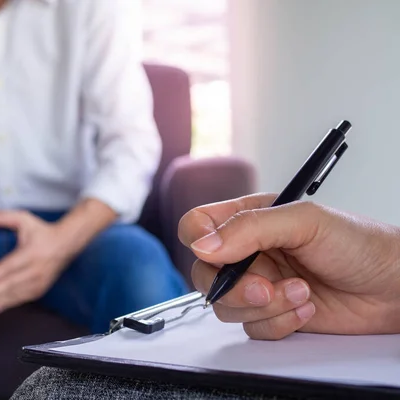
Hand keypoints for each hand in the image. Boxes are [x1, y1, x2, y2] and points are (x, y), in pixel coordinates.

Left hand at [0, 211, 74, 316]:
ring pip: (15, 295)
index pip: (9, 266)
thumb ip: (3, 218)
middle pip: (11, 284)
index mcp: (31, 252)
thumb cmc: (41, 231)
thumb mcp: (24, 219)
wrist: (66, 244)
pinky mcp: (41, 290)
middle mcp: (37, 269)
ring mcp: (40, 282)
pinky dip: (7, 305)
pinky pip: (21, 299)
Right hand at [178, 193, 399, 339]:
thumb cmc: (360, 244)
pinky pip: (252, 328)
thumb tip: (204, 244)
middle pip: (204, 273)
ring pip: (226, 306)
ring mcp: (259, 285)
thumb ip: (250, 228)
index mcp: (249, 219)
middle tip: (266, 286)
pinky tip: (306, 309)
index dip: (198, 239)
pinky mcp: (272, 314)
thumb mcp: (305, 222)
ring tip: (300, 293)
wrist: (394, 289)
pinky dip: (279, 323)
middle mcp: (249, 253)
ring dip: (264, 307)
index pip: (198, 225)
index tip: (217, 252)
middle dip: (234, 287)